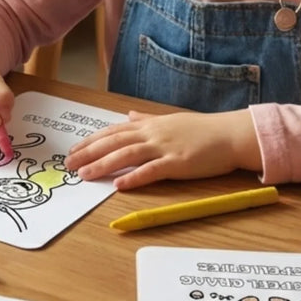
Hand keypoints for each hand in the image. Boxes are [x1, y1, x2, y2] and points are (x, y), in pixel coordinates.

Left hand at [65, 108, 261, 189]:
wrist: (231, 134)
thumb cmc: (202, 130)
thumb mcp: (170, 120)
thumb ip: (146, 119)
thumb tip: (128, 115)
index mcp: (149, 124)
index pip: (112, 132)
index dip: (91, 141)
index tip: (74, 150)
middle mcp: (152, 133)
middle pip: (113, 143)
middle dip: (88, 153)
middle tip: (68, 165)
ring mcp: (164, 147)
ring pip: (126, 156)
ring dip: (103, 165)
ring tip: (85, 175)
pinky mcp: (178, 163)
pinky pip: (152, 171)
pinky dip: (134, 178)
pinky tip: (119, 185)